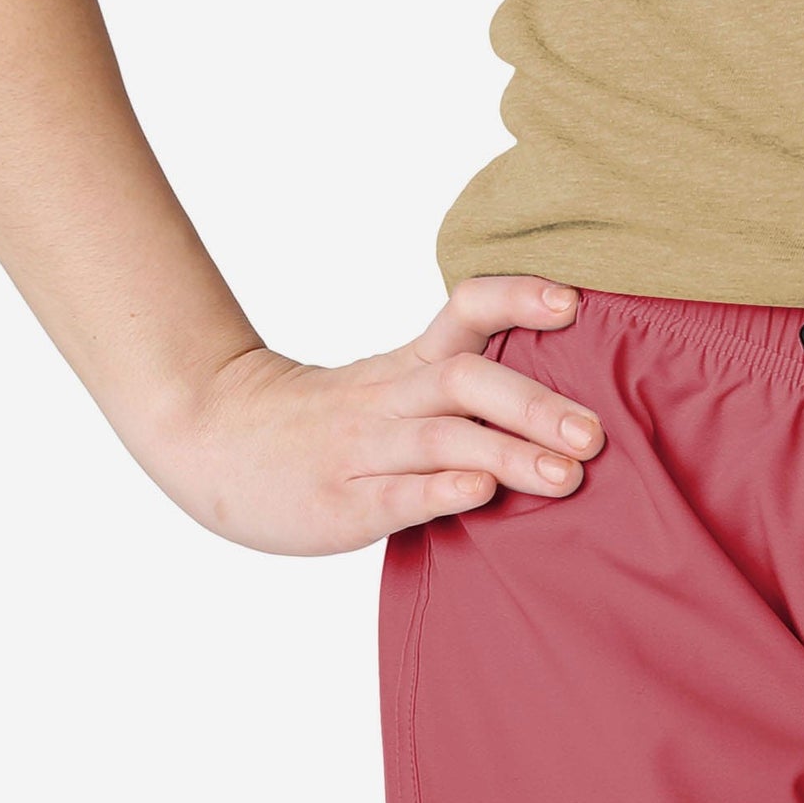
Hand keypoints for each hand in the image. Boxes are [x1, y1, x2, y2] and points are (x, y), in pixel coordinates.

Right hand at [129, 275, 606, 554]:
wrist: (208, 440)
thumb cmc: (324, 421)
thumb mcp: (392, 387)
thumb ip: (463, 389)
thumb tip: (567, 399)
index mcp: (406, 366)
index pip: (464, 313)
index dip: (516, 300)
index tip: (573, 302)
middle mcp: (387, 399)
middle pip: (465, 380)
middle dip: (535, 404)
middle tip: (596, 433)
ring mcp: (361, 449)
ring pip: (440, 440)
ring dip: (508, 454)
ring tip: (568, 474)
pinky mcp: (341, 502)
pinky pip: (394, 493)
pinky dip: (439, 492)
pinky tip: (481, 494)